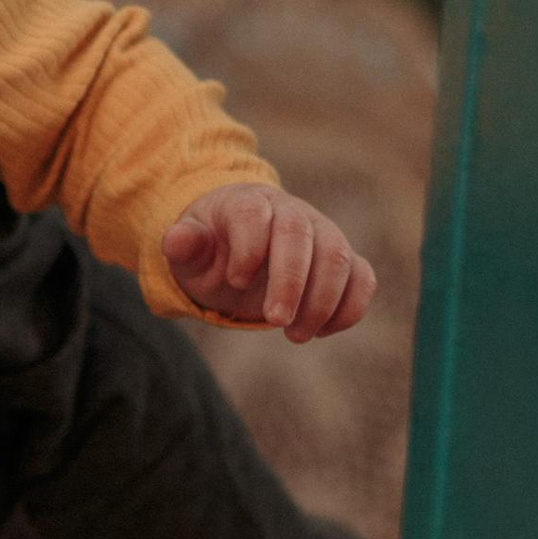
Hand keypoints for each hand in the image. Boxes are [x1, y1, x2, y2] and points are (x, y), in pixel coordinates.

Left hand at [161, 182, 374, 343]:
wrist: (241, 251)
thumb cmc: (213, 251)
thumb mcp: (190, 253)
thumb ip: (184, 246)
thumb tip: (175, 240)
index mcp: (247, 203)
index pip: (253, 213)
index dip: (248, 247)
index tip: (234, 281)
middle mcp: (290, 212)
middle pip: (300, 235)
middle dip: (291, 281)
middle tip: (275, 321)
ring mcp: (322, 233)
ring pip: (337, 257)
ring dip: (322, 301)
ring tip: (295, 336)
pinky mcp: (343, 260)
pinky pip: (362, 277)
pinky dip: (350, 307)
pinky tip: (322, 332)